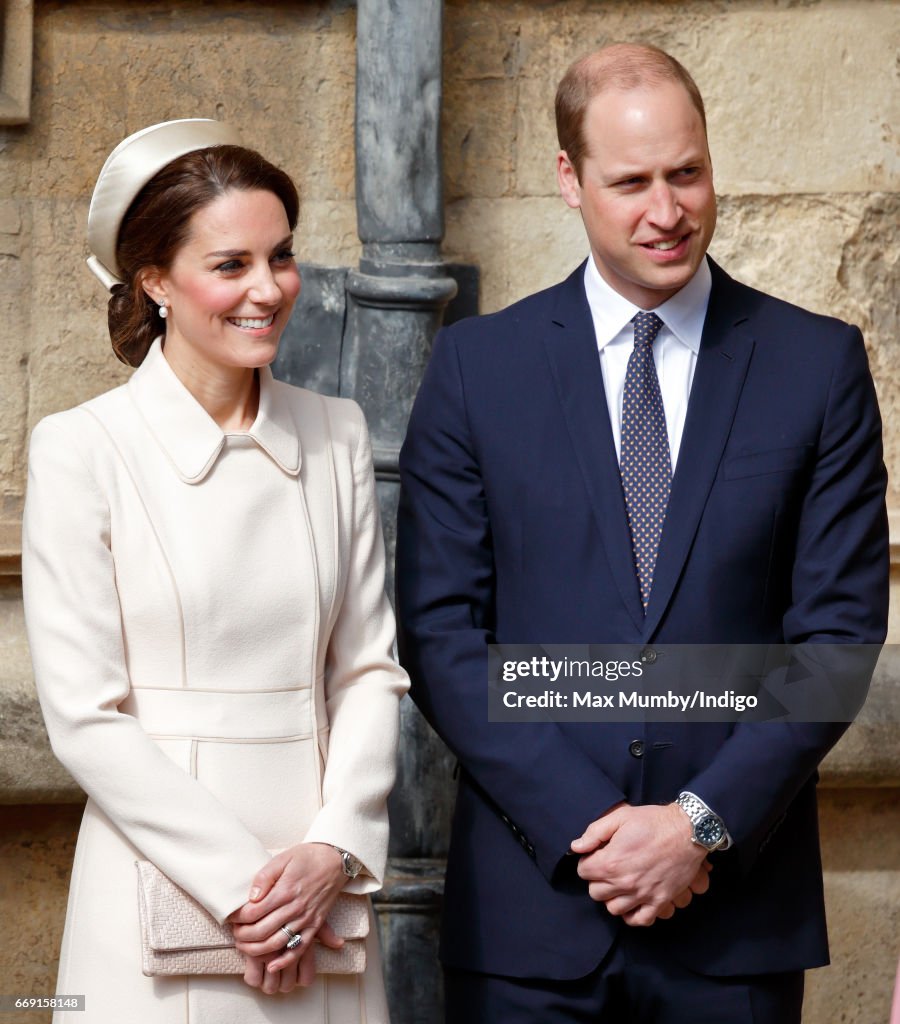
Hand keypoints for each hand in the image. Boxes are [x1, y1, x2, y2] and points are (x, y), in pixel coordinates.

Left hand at [229, 843, 346, 988]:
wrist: (335, 860)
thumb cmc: (307, 858)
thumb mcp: (283, 858)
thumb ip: (265, 877)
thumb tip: (251, 897)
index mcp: (285, 890)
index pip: (254, 912)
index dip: (238, 918)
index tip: (232, 917)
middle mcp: (295, 907)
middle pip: (262, 931)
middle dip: (243, 936)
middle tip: (235, 933)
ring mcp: (306, 919)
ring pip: (277, 943)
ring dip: (256, 950)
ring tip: (245, 946)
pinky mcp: (315, 925)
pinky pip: (299, 948)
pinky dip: (285, 961)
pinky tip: (271, 966)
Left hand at [571, 803, 710, 925]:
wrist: (687, 831)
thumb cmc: (652, 822)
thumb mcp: (620, 817)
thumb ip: (594, 833)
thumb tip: (576, 847)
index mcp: (611, 862)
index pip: (583, 872)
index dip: (587, 861)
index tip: (597, 855)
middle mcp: (624, 883)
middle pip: (596, 893)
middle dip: (597, 880)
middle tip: (607, 868)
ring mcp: (643, 894)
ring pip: (614, 909)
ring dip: (612, 897)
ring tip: (619, 884)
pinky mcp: (660, 901)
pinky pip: (640, 920)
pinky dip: (633, 915)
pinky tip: (632, 902)